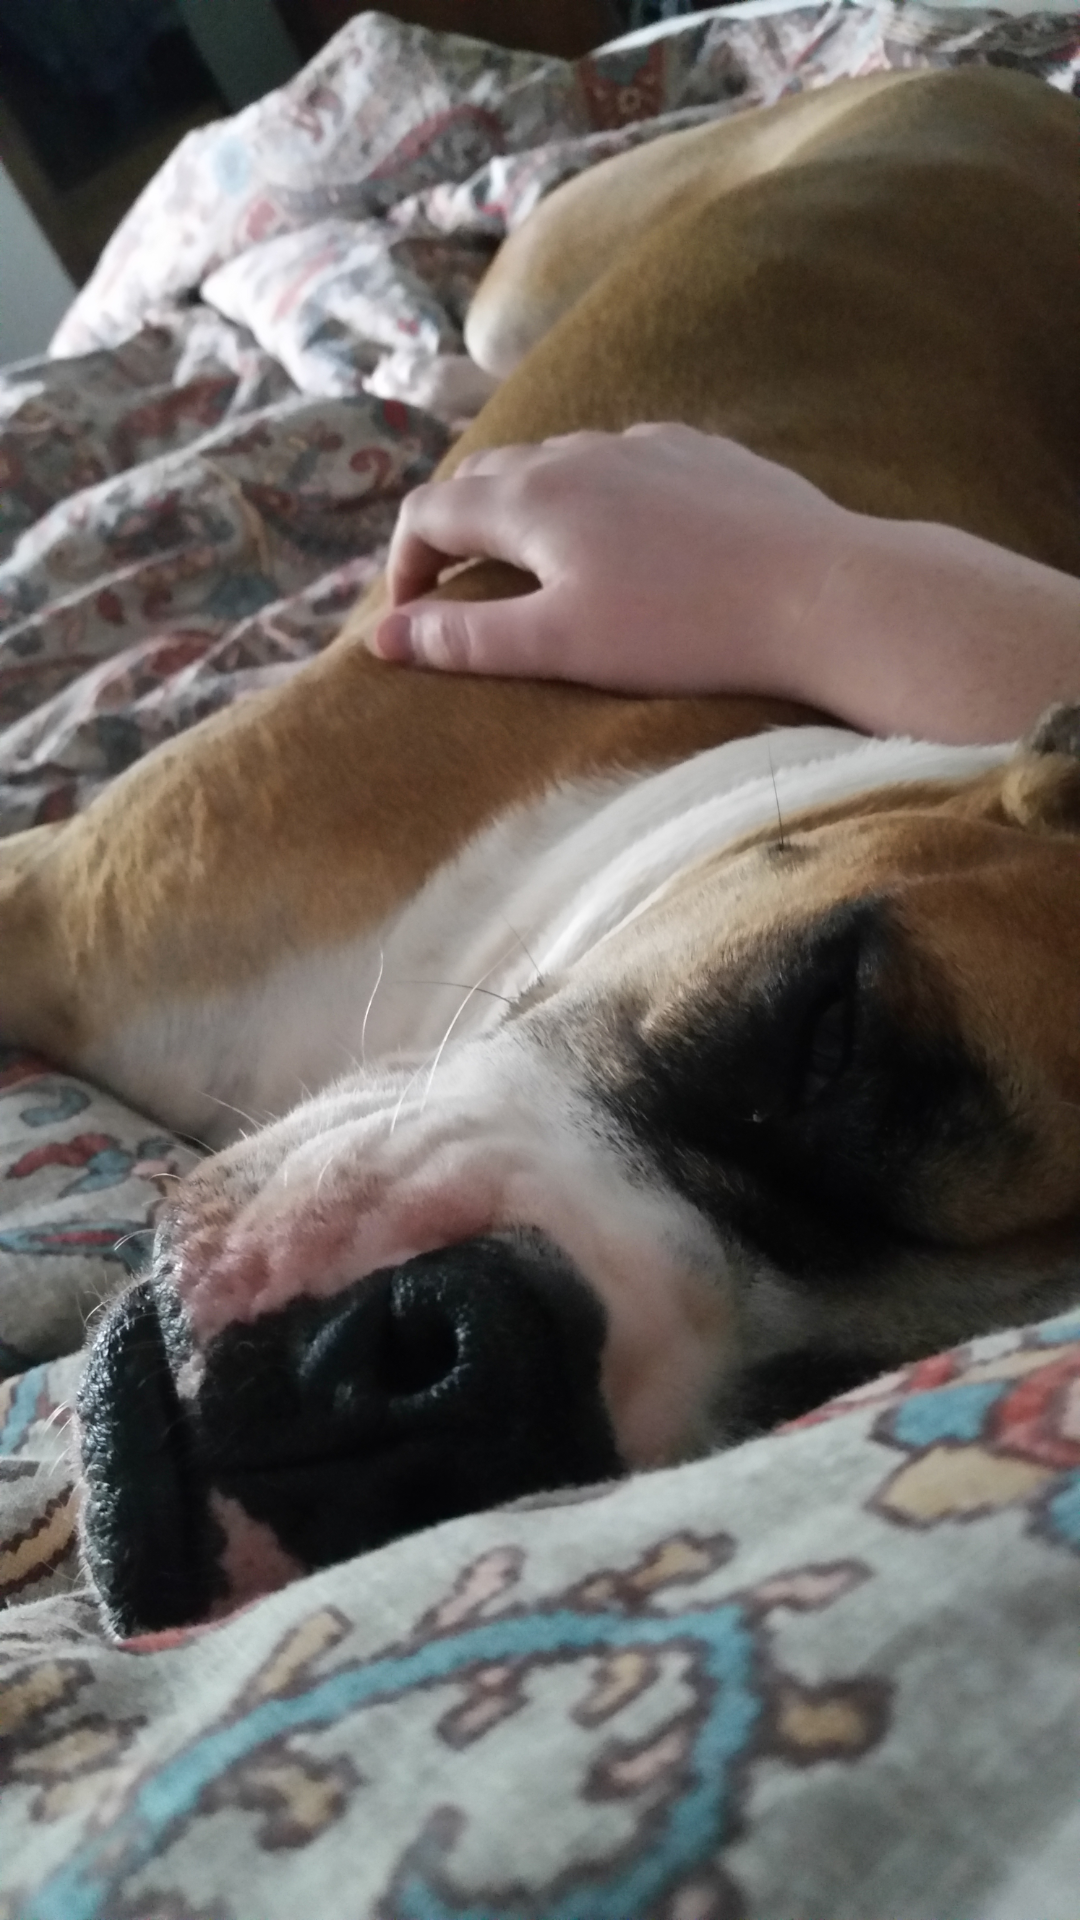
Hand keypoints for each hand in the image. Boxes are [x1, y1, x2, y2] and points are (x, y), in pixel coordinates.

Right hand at [369, 424, 851, 695]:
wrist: (819, 593)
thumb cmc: (684, 630)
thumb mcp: (560, 646)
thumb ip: (467, 638)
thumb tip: (385, 638)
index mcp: (532, 498)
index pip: (429, 511)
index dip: (403, 564)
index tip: (410, 616)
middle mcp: (579, 453)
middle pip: (486, 477)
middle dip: (457, 531)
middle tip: (462, 591)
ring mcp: (644, 444)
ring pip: (556, 462)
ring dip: (525, 508)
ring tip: (537, 565)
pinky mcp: (702, 451)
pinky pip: (623, 460)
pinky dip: (594, 494)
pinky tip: (625, 538)